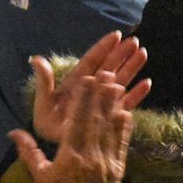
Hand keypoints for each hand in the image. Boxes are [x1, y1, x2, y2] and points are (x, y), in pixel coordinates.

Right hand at [10, 73, 133, 182]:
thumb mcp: (40, 175)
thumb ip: (28, 152)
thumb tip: (12, 132)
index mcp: (71, 156)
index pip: (77, 123)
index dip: (82, 100)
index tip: (86, 81)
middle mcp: (91, 155)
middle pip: (96, 120)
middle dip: (100, 95)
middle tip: (105, 73)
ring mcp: (107, 161)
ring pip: (111, 128)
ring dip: (114, 105)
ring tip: (116, 84)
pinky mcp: (119, 166)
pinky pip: (123, 143)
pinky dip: (125, 126)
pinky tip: (126, 110)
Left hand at [30, 32, 148, 142]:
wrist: (59, 146)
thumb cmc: (49, 125)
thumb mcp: (44, 102)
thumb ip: (44, 81)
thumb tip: (36, 58)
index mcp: (77, 82)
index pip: (92, 61)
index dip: (103, 48)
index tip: (116, 35)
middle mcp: (93, 89)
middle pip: (109, 67)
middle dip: (121, 54)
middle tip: (135, 41)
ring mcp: (103, 101)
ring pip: (120, 80)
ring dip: (131, 68)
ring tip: (143, 54)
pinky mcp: (112, 115)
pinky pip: (127, 103)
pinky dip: (137, 94)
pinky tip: (147, 84)